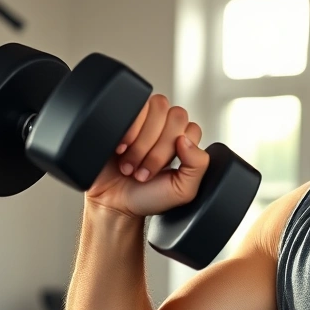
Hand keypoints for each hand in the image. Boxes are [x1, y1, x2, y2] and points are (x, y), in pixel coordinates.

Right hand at [84, 94, 209, 218]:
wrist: (111, 202)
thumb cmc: (145, 196)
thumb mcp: (183, 190)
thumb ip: (198, 165)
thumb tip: (186, 139)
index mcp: (183, 142)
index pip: (192, 129)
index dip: (178, 151)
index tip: (162, 171)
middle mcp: (165, 128)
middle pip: (177, 116)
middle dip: (159, 149)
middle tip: (144, 171)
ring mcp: (145, 120)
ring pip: (158, 108)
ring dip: (143, 142)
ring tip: (131, 163)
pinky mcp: (124, 115)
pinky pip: (135, 107)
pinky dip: (129, 131)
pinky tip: (121, 149)